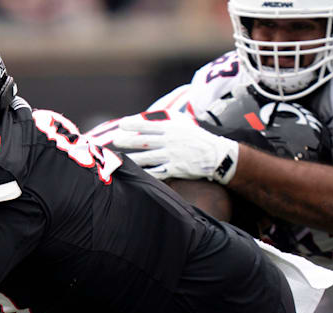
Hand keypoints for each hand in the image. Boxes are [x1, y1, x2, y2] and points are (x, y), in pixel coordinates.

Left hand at [113, 114, 239, 183]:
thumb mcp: (183, 124)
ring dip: (133, 159)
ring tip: (120, 159)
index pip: (149, 125)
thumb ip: (165, 120)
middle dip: (128, 141)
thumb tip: (145, 117)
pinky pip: (157, 172)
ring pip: (148, 158)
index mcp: (172, 129)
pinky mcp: (176, 169)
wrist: (217, 155)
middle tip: (115, 141)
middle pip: (145, 142)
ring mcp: (173, 156)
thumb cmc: (196, 137)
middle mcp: (171, 141)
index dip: (134, 125)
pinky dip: (145, 173)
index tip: (121, 125)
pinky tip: (134, 174)